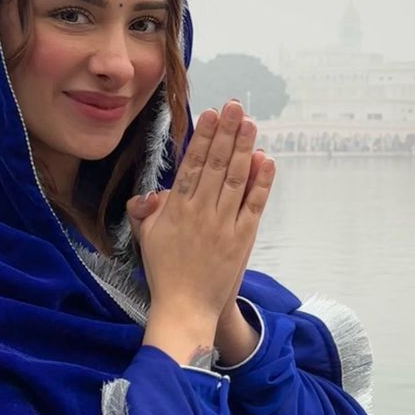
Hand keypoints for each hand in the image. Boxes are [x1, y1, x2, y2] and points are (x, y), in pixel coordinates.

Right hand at [126, 100, 274, 361]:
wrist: (186, 308)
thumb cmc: (165, 272)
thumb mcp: (147, 238)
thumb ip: (148, 211)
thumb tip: (151, 193)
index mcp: (177, 209)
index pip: (192, 165)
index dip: (203, 137)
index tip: (210, 113)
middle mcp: (201, 212)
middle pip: (216, 164)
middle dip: (226, 132)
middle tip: (235, 106)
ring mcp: (223, 224)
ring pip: (236, 179)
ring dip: (244, 149)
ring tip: (250, 124)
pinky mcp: (242, 238)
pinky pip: (254, 205)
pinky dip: (261, 182)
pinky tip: (266, 161)